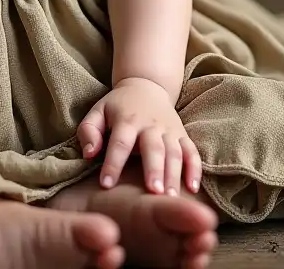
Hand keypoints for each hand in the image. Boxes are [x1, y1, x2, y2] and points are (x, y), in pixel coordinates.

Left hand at [78, 76, 200, 195]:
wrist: (146, 85)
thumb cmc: (118, 105)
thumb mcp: (98, 111)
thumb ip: (89, 130)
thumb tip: (88, 154)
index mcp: (127, 119)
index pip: (119, 142)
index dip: (113, 163)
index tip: (106, 184)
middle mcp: (150, 124)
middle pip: (153, 148)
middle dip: (154, 169)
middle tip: (153, 193)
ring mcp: (169, 129)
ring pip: (174, 152)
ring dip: (174, 174)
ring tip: (171, 197)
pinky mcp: (183, 135)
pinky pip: (192, 152)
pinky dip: (195, 169)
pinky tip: (193, 189)